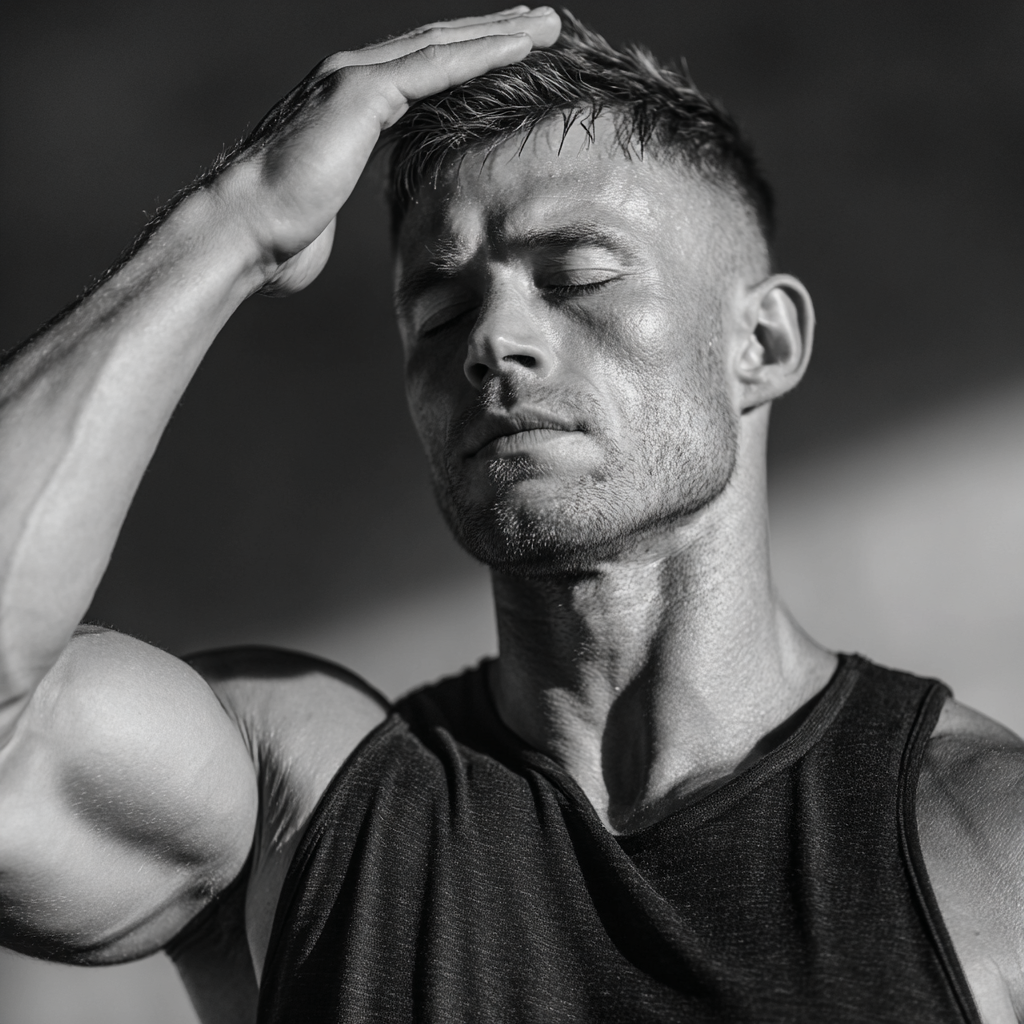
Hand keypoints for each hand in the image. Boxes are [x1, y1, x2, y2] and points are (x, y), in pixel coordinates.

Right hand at [213, 7, 560, 295]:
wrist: (241, 231)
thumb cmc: (277, 239)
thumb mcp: (320, 214)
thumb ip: (332, 205)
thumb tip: (323, 234)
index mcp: (345, 107)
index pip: (418, 74)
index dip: (464, 61)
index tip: (506, 57)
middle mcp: (349, 79)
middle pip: (436, 47)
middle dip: (491, 34)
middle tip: (539, 23)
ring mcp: (353, 78)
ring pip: (442, 46)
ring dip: (499, 34)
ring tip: (546, 24)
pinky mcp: (360, 91)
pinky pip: (435, 65)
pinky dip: (481, 53)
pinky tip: (520, 46)